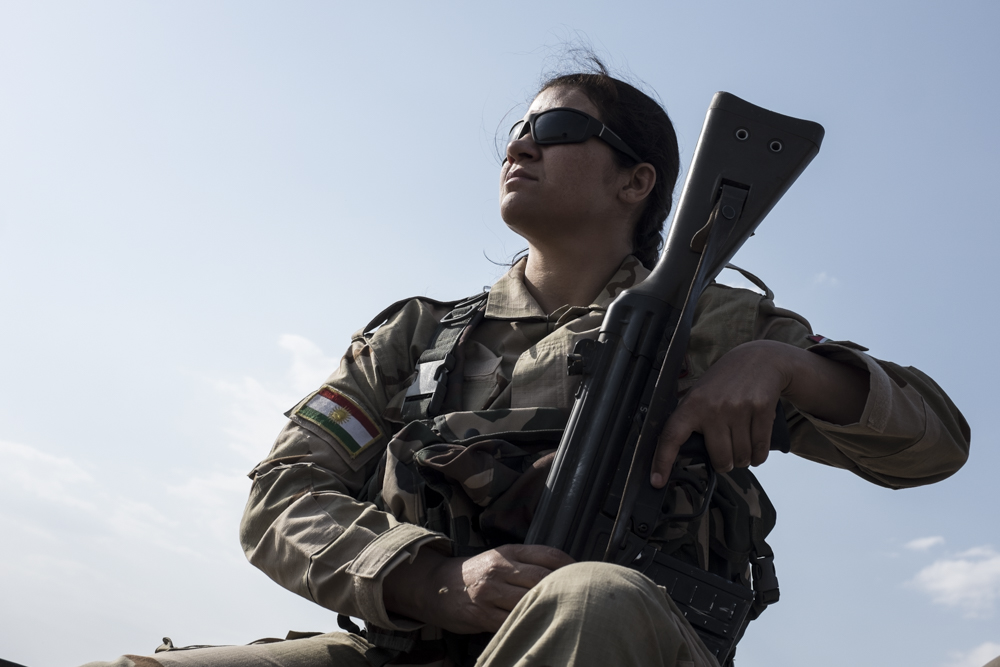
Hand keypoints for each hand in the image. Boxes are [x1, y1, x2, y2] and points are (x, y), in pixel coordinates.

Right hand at [383, 543, 573, 633]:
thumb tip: (565, 572)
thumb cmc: (477, 573)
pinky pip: (511, 622)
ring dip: (548, 609)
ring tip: (564, 615)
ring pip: (529, 602)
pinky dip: (527, 624)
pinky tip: (539, 627)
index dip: (571, 565)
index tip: (585, 576)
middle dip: (564, 589)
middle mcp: (500, 569)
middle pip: (543, 578)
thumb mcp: (501, 557)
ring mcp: (490, 592)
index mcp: (509, 552)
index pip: (549, 554)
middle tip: (581, 598)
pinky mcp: (482, 614)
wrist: (438, 585)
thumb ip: (528, 562)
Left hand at [651, 341, 788, 485]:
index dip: (662, 461)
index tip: (657, 481)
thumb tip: (680, 454)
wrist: (759, 360)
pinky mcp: (761, 410)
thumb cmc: (725, 382)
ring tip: (741, 446)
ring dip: (743, 460)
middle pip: (720, 459)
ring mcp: (738, 409)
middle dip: (724, 463)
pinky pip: (760, 450)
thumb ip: (691, 420)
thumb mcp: (700, 394)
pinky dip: (758, 456)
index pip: (671, 436)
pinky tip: (755, 448)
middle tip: (725, 453)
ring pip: (741, 458)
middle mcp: (713, 408)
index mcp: (692, 405)